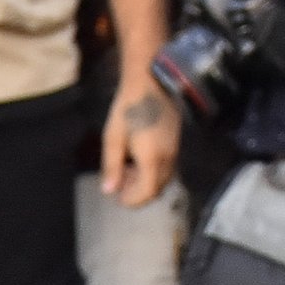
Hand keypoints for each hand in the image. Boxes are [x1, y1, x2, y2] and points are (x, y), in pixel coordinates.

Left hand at [103, 78, 181, 207]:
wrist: (151, 84)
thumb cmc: (127, 109)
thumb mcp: (113, 138)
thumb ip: (111, 167)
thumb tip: (109, 191)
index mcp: (152, 158)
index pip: (147, 193)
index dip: (132, 200)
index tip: (118, 197)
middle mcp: (168, 158)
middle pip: (156, 189)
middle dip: (138, 193)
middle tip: (120, 183)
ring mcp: (175, 150)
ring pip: (163, 180)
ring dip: (146, 183)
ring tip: (127, 170)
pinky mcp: (176, 143)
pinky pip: (167, 168)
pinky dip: (153, 172)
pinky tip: (138, 159)